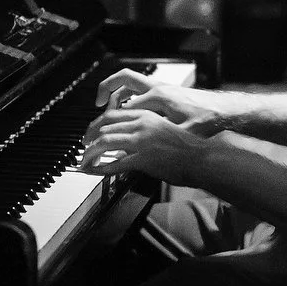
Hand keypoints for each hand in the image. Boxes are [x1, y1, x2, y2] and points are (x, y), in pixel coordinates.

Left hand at [77, 107, 207, 184]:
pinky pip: (114, 164)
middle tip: (83, 147)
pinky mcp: (144, 159)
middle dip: (88, 137)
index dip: (96, 124)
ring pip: (104, 142)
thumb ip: (144, 130)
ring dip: (89, 153)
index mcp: (146, 115)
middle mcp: (142, 124)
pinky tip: (93, 171)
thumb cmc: (187, 146)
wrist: (203, 157)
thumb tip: (127, 139)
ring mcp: (142, 141)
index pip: (112, 114)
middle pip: (104, 126)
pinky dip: (100, 168)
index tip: (91, 133)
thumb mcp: (163, 129)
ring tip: (84, 160)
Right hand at [91, 67, 224, 134]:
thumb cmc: (208, 119)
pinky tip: (128, 112)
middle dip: (106, 88)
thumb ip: (162, 139)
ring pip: (130, 83)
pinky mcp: (165, 92)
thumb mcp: (185, 133)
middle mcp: (158, 88)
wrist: (224, 110)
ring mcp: (161, 88)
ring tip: (107, 110)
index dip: (111, 119)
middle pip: (123, 79)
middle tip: (96, 104)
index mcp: (158, 98)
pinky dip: (129, 96)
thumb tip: (146, 151)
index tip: (102, 130)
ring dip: (116, 92)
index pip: (125, 105)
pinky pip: (139, 89)